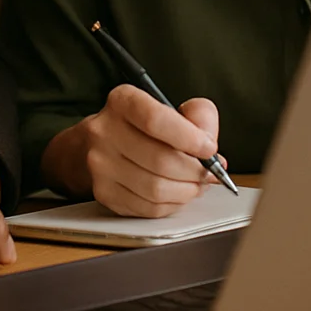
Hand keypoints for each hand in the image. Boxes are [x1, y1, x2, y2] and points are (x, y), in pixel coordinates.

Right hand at [42, 85, 222, 217]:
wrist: (103, 144)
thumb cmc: (144, 126)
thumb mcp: (172, 106)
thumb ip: (198, 115)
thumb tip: (208, 142)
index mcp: (122, 102)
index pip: (155, 120)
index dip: (189, 138)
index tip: (209, 149)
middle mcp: (105, 132)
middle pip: (160, 160)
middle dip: (195, 171)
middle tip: (208, 172)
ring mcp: (101, 165)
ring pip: (156, 189)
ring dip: (186, 191)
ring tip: (195, 184)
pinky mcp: (104, 193)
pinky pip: (148, 208)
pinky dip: (172, 204)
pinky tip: (176, 193)